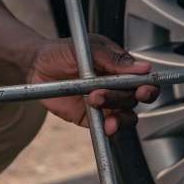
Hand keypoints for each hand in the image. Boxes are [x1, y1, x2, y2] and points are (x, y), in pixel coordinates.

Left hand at [27, 35, 159, 134]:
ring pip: (124, 118)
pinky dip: (110, 135)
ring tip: (103, 117)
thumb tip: (143, 68)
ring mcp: (104, 104)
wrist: (37, 66)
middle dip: (119, 100)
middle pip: (132, 100)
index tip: (142, 90)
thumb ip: (114, 59)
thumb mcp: (88, 49)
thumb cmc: (61, 52)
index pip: (143, 80)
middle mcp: (115, 87)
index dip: (147, 87)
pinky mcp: (91, 118)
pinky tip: (106, 131)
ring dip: (118, 120)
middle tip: (97, 95)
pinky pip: (107, 130)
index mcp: (119, 68)